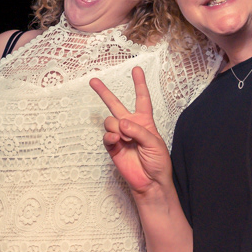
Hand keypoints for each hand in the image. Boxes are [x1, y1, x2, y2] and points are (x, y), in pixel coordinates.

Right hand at [90, 68, 172, 196]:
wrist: (150, 182)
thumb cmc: (158, 162)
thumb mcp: (155, 143)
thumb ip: (138, 131)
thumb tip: (121, 124)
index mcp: (145, 121)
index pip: (142, 98)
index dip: (139, 84)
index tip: (136, 69)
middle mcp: (131, 125)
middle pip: (115, 104)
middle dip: (104, 92)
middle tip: (93, 80)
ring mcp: (120, 136)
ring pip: (110, 121)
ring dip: (118, 129)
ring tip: (127, 140)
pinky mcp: (112, 147)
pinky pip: (106, 136)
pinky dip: (111, 137)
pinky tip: (117, 141)